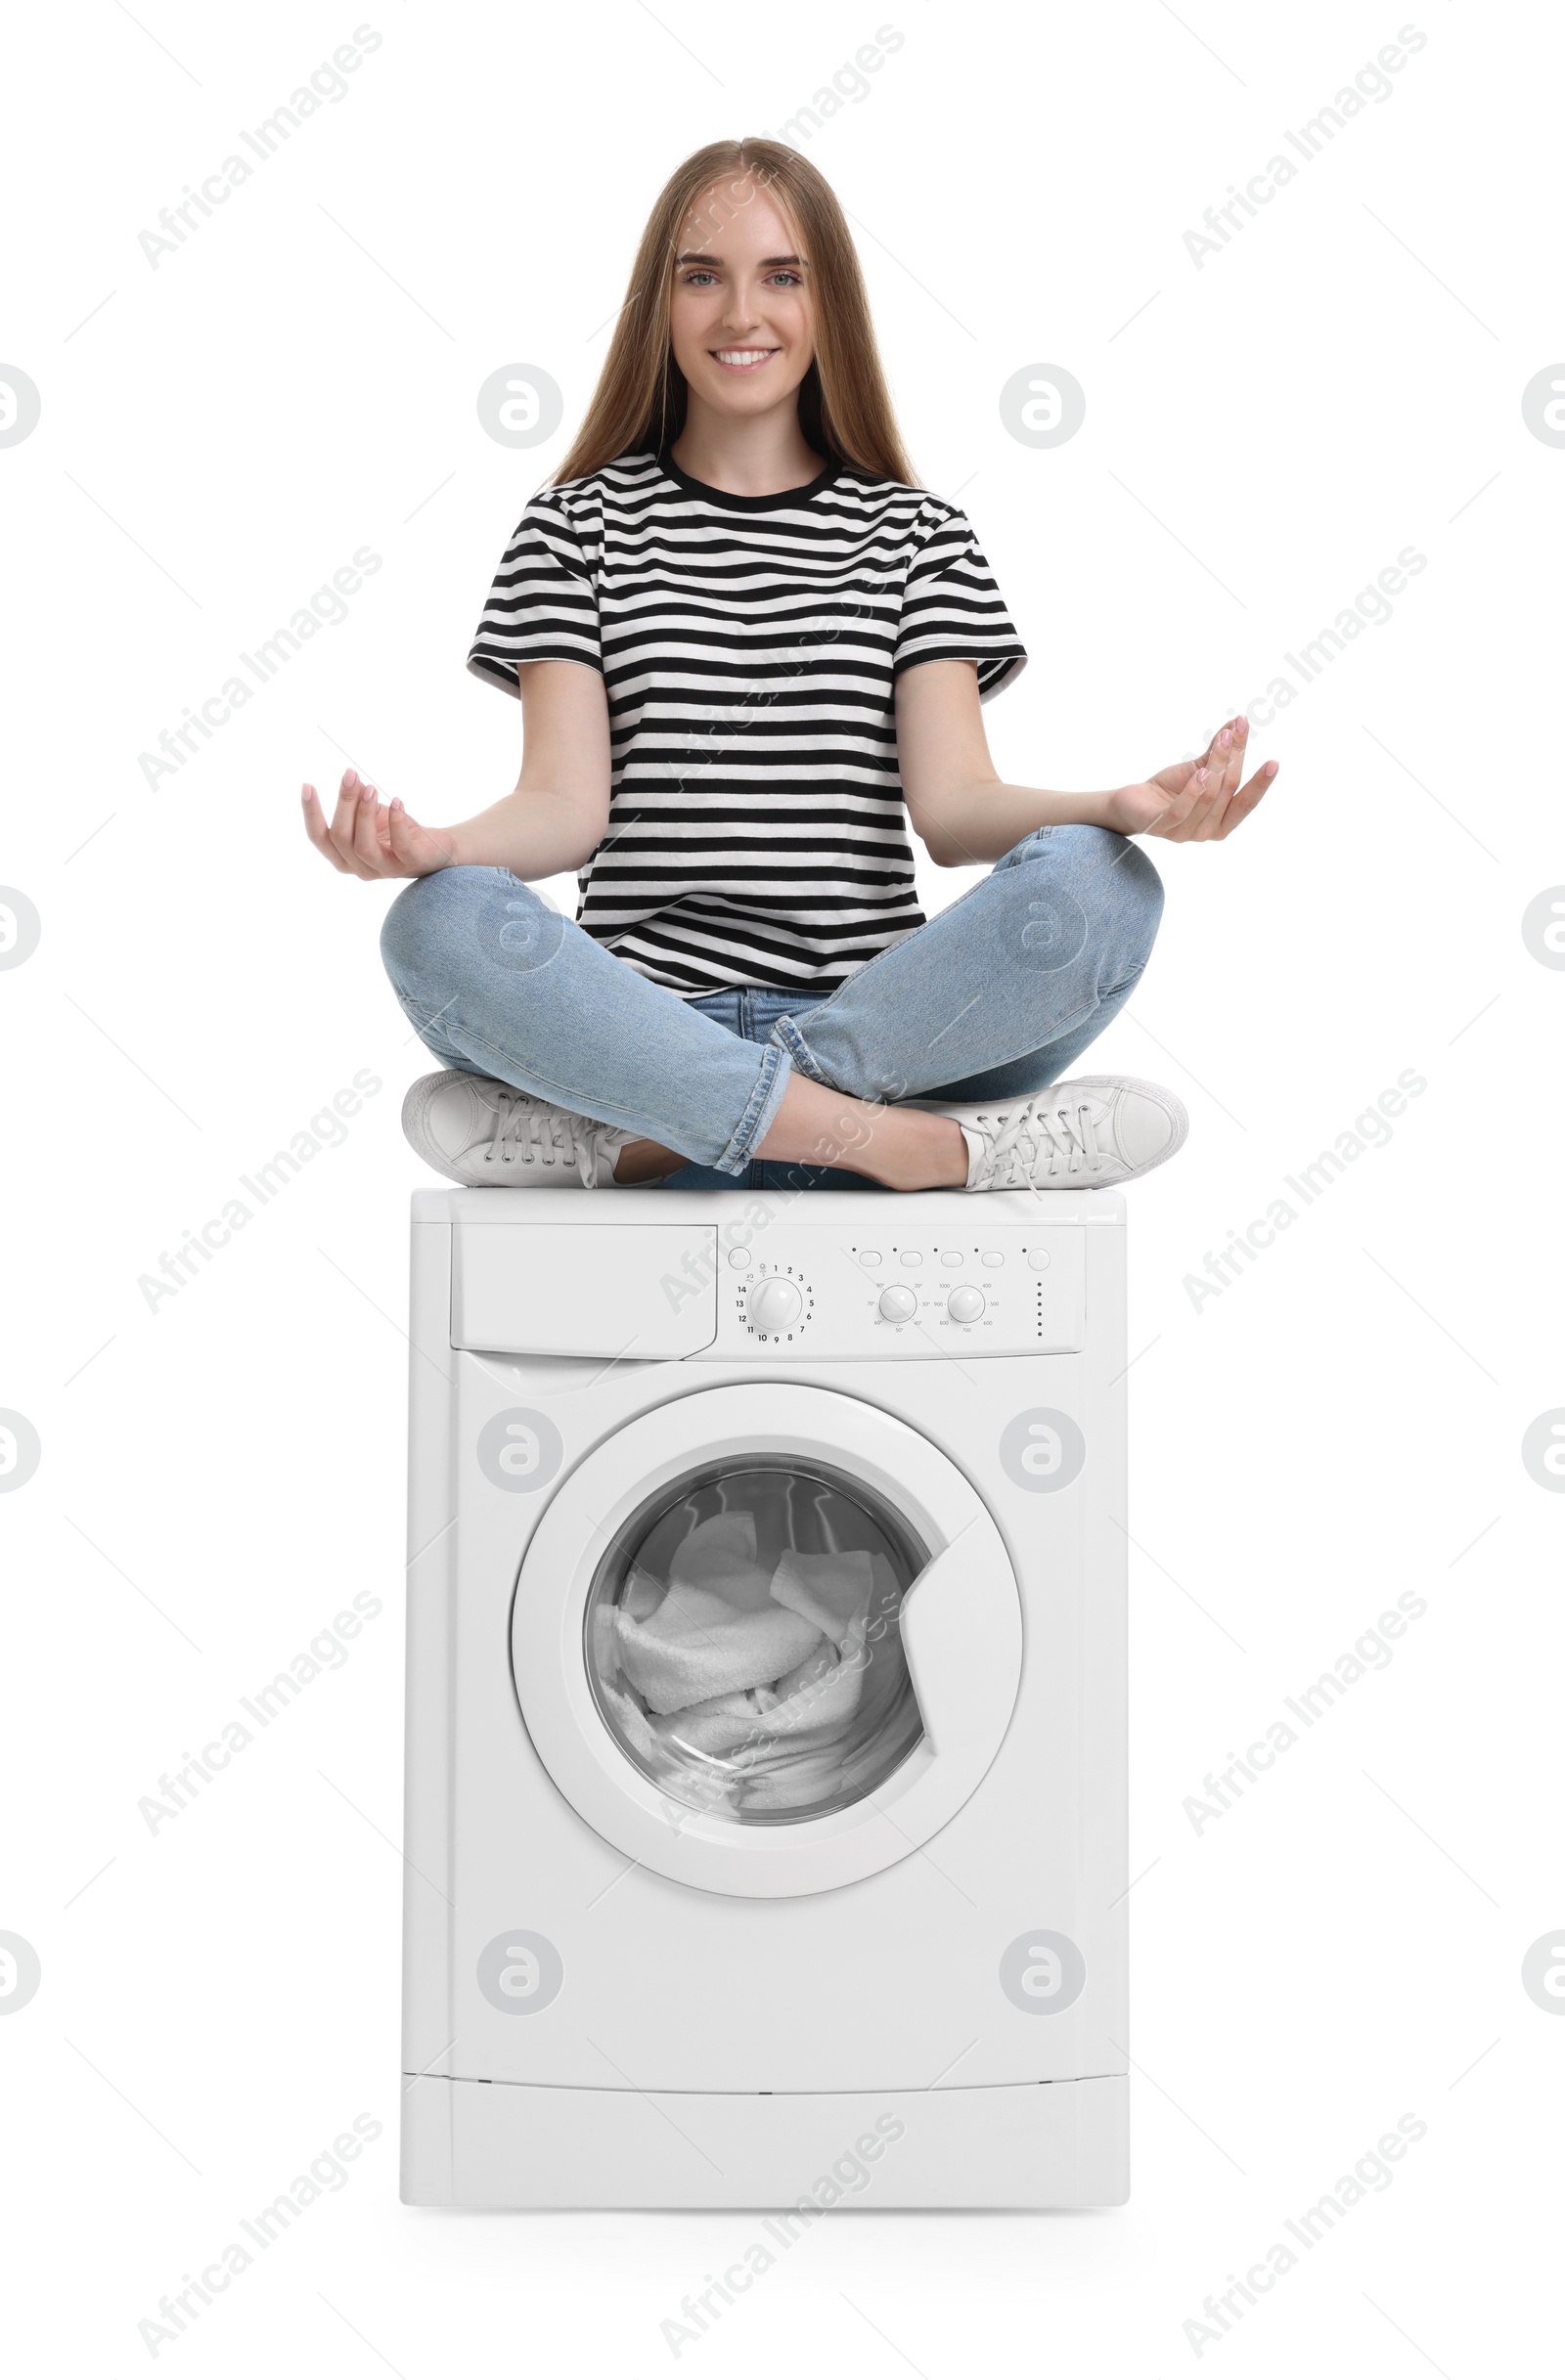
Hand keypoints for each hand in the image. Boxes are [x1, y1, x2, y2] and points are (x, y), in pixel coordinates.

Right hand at [301, 768, 457, 878]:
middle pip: (340, 837)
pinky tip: (398, 802)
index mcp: (343, 857)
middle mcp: (359, 868)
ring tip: (371, 788)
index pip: (318, 838)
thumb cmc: (396, 832)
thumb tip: (351, 779)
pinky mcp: (409, 864)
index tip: (308, 785)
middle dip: (344, 803)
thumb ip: (357, 801)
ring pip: (363, 845)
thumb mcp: (372, 814)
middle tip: (351, 776)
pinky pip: (400, 846)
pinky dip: (397, 822)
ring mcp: (384, 870)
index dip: (311, 813)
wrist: (435, 848)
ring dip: (364, 813)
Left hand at [1105, 714, 1277, 840]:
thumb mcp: (1199, 767)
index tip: (1273, 763)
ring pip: (1208, 797)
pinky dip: (1192, 791)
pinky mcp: (1160, 827)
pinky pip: (1181, 811)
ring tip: (1222, 741)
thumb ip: (1220, 752)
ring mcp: (1184, 833)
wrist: (1133, 802)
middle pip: (1227, 792)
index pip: (1246, 804)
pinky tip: (1200, 773)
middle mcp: (1207, 831)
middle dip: (1234, 759)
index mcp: (1222, 821)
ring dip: (1217, 765)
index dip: (1260, 785)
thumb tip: (1239, 723)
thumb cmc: (1170, 789)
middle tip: (1236, 729)